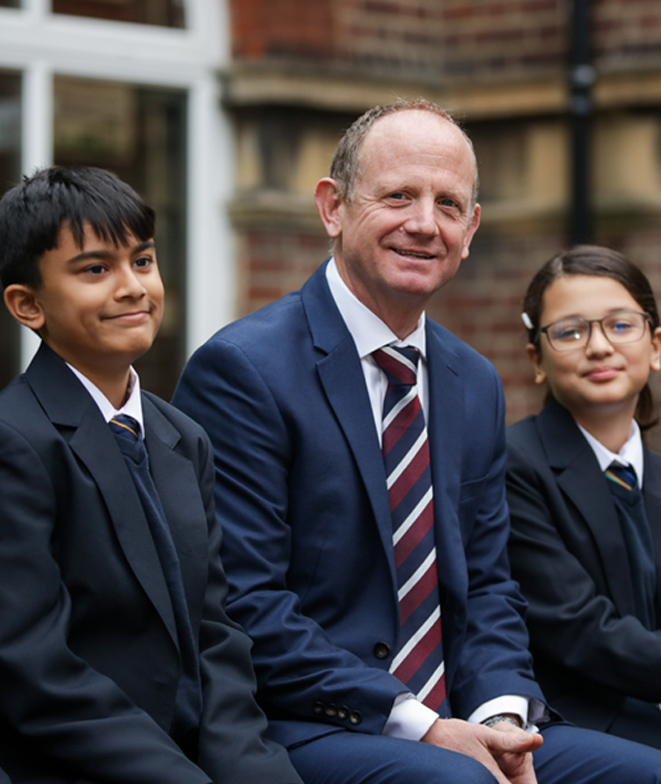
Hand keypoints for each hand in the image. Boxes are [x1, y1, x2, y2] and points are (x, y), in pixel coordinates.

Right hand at [421, 718, 542, 783]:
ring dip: (495, 780)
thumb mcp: (485, 734)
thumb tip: (538, 739)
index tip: (523, 781)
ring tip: (492, 771)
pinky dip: (484, 781)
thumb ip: (511, 741)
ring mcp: (469, 783)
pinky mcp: (459, 783)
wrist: (427, 735)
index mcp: (490, 774)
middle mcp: (481, 782)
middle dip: (509, 783)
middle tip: (500, 770)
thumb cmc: (456, 734)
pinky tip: (484, 775)